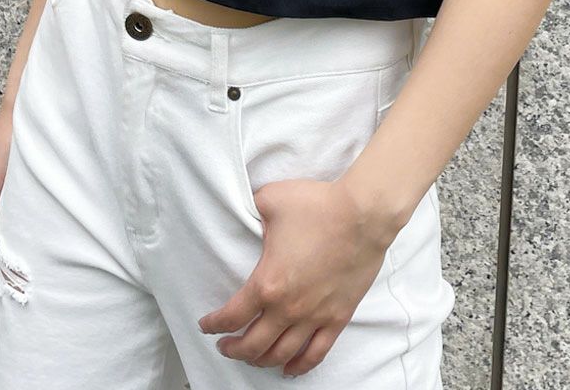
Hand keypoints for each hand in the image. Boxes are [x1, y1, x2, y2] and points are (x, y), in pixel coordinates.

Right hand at [0, 105, 13, 292]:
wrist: (27, 119)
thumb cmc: (6, 148)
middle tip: (10, 285)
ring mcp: (4, 194)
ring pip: (4, 229)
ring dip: (10, 249)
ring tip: (22, 269)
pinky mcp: (21, 189)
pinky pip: (18, 216)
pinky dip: (22, 232)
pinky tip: (34, 241)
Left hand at [197, 177, 396, 377]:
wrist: (363, 215)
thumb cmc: (318, 206)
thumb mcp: (270, 200)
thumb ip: (252, 210)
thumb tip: (247, 214)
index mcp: (267, 283)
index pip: (232, 316)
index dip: (214, 325)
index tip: (207, 325)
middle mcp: (288, 308)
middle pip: (253, 345)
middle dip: (234, 349)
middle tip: (225, 346)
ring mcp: (315, 316)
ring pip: (281, 354)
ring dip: (262, 360)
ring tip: (253, 357)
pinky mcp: (338, 317)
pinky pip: (316, 353)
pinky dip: (299, 366)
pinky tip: (289, 368)